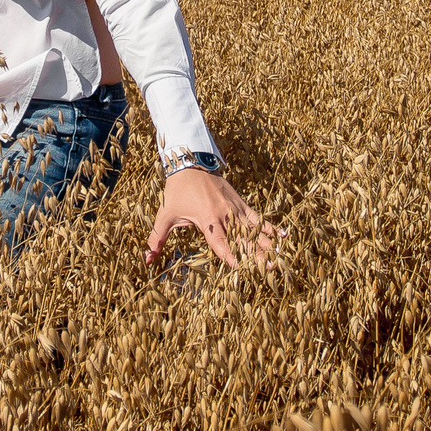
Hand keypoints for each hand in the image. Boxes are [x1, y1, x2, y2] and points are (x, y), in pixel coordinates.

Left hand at [146, 166, 276, 268]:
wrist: (190, 163)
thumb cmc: (177, 191)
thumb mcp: (165, 215)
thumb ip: (157, 238)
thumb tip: (146, 260)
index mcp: (207, 219)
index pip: (220, 241)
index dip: (229, 254)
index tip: (239, 267)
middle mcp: (224, 214)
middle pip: (241, 237)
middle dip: (255, 253)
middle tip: (268, 267)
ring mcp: (234, 208)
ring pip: (253, 228)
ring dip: (266, 243)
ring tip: (279, 256)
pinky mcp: (240, 202)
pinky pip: (257, 217)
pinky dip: (269, 227)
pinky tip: (284, 236)